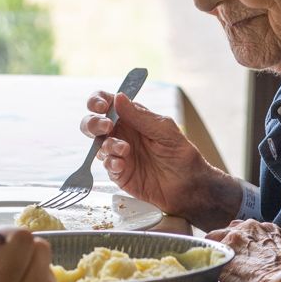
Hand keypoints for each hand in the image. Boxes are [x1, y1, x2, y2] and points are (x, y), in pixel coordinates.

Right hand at [82, 92, 240, 229]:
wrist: (187, 184)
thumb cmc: (180, 154)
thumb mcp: (163, 129)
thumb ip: (139, 115)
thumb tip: (118, 97)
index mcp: (131, 118)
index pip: (107, 103)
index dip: (97, 101)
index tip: (101, 106)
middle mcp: (122, 134)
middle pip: (93, 123)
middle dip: (93, 123)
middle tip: (107, 126)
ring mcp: (118, 154)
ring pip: (97, 145)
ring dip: (107, 144)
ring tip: (124, 149)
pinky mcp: (119, 173)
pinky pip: (106, 165)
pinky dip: (111, 163)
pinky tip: (122, 164)